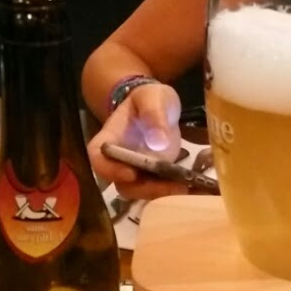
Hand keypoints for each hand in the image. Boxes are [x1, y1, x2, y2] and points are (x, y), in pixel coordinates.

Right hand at [87, 82, 186, 199]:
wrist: (160, 106)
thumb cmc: (150, 98)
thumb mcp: (152, 97)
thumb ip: (153, 113)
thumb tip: (158, 141)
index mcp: (110, 139)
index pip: (99, 158)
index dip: (110, 170)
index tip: (131, 173)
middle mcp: (119, 160)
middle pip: (122, 183)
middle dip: (144, 189)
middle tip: (170, 186)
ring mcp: (137, 171)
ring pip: (141, 191)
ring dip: (161, 193)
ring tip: (184, 187)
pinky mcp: (155, 176)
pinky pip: (159, 189)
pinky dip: (173, 191)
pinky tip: (192, 187)